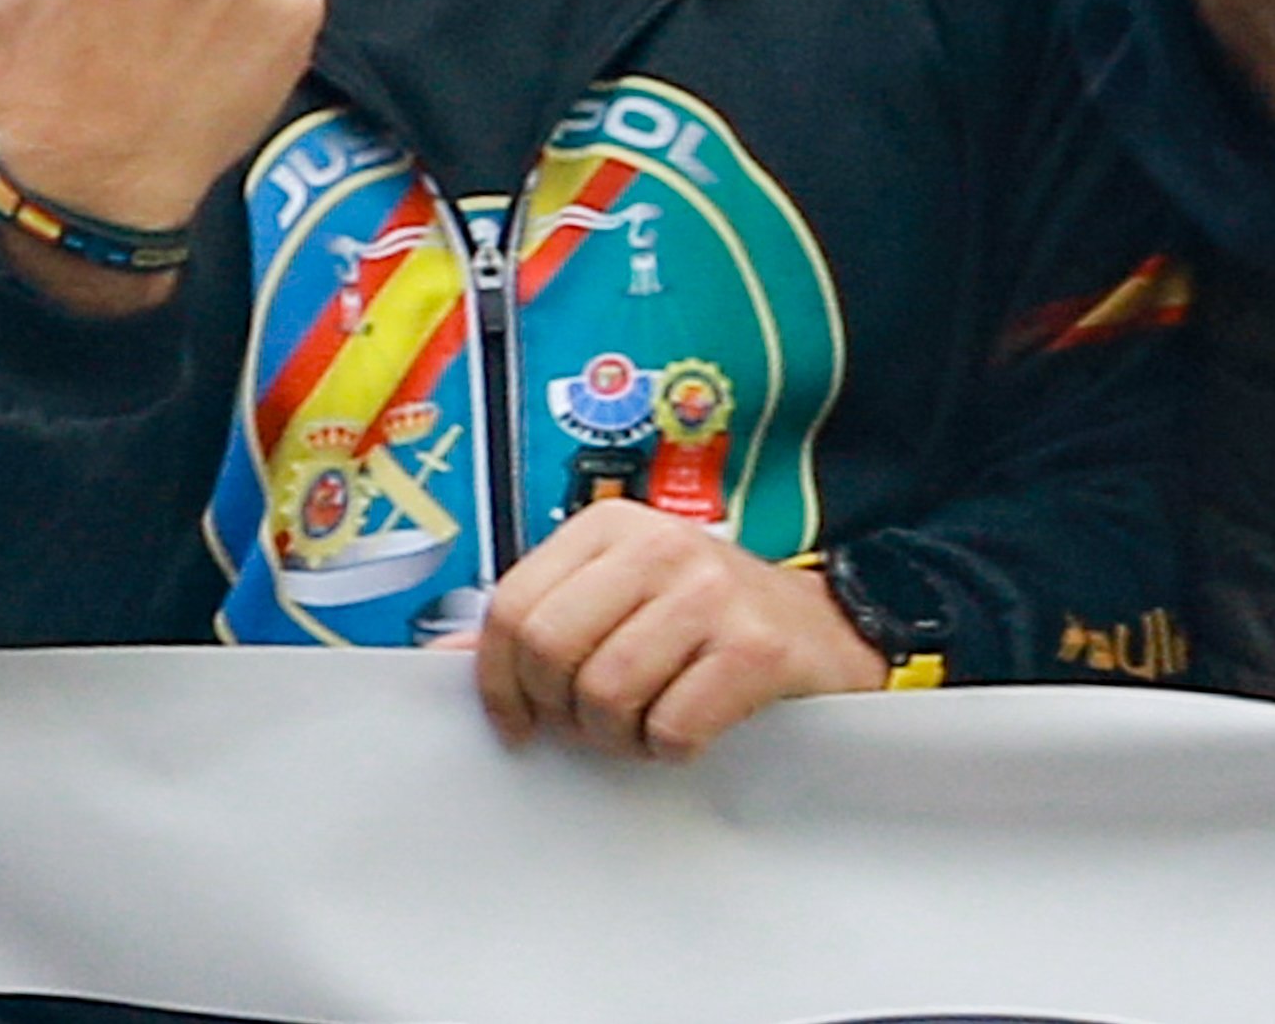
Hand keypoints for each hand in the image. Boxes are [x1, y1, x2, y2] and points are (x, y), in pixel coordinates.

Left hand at [472, 502, 889, 758]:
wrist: (830, 628)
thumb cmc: (710, 623)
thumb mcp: (619, 601)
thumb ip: (541, 619)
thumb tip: (444, 656)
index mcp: (613, 526)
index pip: (512, 607)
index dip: (500, 682)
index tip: (519, 720)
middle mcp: (662, 545)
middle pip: (551, 649)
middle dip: (562, 709)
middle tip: (593, 722)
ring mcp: (712, 592)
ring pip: (606, 694)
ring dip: (618, 735)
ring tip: (647, 722)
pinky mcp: (756, 646)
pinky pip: (671, 725)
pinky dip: (671, 747)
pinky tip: (691, 727)